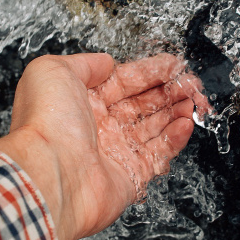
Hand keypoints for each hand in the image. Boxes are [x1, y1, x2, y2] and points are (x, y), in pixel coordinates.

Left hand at [0, 53, 209, 239]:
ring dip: (176, 112)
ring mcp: (114, 152)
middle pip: (141, 104)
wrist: (50, 173)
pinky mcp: (129, 177)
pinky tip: (186, 123)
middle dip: (168, 91)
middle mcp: (97, 127)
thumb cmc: (46, 122)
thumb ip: (84, 63)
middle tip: (190, 83)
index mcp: (79, 101)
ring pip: (154, 128)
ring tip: (193, 101)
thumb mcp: (53, 70)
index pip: (123, 81)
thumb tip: (104, 62)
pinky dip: (175, 138)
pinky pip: (159, 154)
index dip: (149, 72)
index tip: (173, 65)